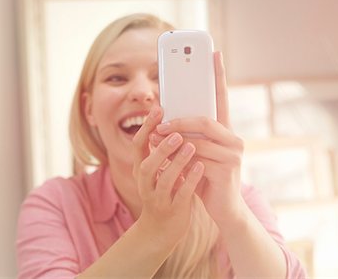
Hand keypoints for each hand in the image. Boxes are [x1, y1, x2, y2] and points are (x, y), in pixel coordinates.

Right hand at [132, 106, 204, 249]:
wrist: (162, 228)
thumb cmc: (164, 191)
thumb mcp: (158, 170)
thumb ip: (163, 151)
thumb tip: (174, 121)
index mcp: (141, 170)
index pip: (138, 146)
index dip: (146, 127)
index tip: (158, 109)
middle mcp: (145, 184)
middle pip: (146, 165)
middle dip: (160, 148)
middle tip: (176, 133)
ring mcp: (157, 198)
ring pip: (164, 180)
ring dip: (176, 163)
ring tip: (191, 147)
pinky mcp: (171, 210)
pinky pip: (180, 194)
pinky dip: (189, 181)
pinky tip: (200, 168)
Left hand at [150, 52, 244, 226]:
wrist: (223, 210)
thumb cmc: (205, 178)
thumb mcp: (194, 153)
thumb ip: (187, 136)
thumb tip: (164, 120)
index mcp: (225, 131)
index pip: (221, 97)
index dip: (218, 74)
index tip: (213, 52)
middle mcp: (233, 137)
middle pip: (204, 117)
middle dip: (179, 119)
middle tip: (159, 120)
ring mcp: (233, 152)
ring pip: (199, 136)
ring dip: (174, 137)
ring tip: (155, 138)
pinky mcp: (228, 167)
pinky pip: (198, 154)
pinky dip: (180, 155)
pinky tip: (169, 158)